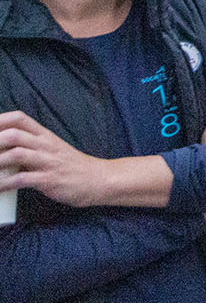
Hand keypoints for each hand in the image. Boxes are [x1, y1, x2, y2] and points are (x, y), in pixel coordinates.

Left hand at [0, 111, 114, 207]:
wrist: (98, 180)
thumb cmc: (70, 166)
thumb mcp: (52, 149)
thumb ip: (30, 147)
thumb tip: (3, 149)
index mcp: (45, 135)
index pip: (19, 118)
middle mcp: (46, 145)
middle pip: (14, 134)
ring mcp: (48, 161)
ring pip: (16, 154)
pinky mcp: (49, 179)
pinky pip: (22, 179)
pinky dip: (5, 184)